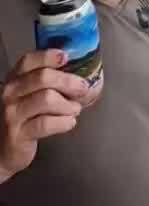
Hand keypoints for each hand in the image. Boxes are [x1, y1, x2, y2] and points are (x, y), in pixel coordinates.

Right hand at [0, 50, 86, 182]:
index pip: (29, 61)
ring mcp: (12, 114)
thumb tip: (79, 73)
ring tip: (75, 109)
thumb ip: (47, 81)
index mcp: (14, 79)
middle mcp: (10, 93)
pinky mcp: (19, 134)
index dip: (48, 56)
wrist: (3, 149)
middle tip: (83, 88)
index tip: (66, 57)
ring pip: (47, 99)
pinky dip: (63, 122)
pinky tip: (70, 122)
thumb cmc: (23, 117)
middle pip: (43, 78)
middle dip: (68, 82)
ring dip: (68, 104)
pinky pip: (46, 123)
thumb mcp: (29, 94)